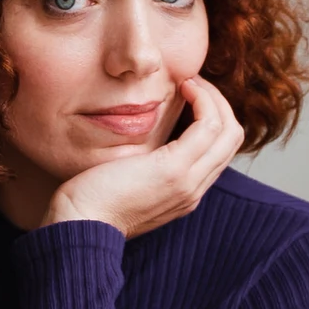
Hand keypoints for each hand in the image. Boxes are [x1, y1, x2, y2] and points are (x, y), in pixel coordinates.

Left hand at [43, 77, 244, 237]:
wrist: (77, 226)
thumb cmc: (89, 203)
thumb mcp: (125, 183)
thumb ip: (143, 166)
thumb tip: (141, 142)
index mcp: (184, 195)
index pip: (218, 152)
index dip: (212, 119)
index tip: (189, 97)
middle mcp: (193, 191)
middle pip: (231, 140)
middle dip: (218, 104)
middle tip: (193, 84)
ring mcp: (187, 182)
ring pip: (228, 130)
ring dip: (213, 98)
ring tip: (189, 82)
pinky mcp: (174, 169)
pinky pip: (210, 126)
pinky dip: (204, 100)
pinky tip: (184, 87)